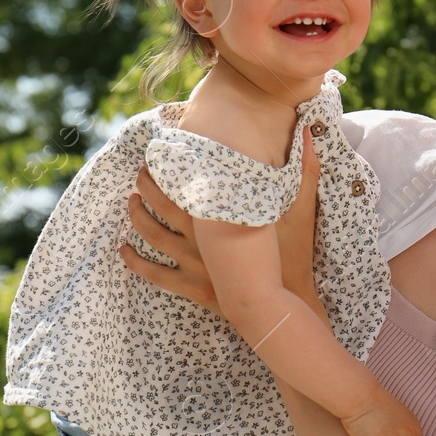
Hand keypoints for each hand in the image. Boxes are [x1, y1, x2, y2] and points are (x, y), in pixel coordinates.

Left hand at [117, 128, 319, 308]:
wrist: (285, 304)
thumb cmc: (294, 256)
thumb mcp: (302, 209)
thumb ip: (306, 169)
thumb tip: (311, 131)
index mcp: (221, 215)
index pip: (185, 183)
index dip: (167, 167)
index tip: (158, 155)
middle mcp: (202, 237)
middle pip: (161, 206)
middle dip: (145, 187)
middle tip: (140, 174)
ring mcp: (194, 264)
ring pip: (152, 236)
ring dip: (137, 217)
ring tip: (131, 202)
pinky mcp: (192, 288)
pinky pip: (155, 274)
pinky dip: (135, 261)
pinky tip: (124, 250)